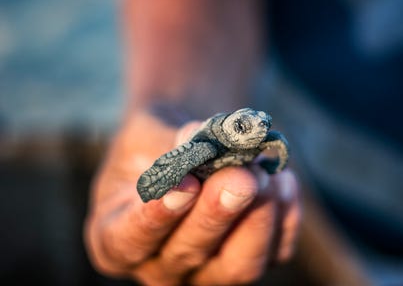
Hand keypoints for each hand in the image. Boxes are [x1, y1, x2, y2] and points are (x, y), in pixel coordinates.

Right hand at [84, 110, 300, 284]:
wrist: (184, 148)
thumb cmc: (154, 144)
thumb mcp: (145, 133)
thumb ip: (168, 142)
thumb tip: (201, 140)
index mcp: (116, 238)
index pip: (130, 240)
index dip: (158, 215)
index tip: (185, 184)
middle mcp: (162, 264)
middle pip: (190, 253)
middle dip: (218, 213)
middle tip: (240, 175)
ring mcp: (209, 270)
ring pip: (239, 266)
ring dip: (256, 219)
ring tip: (263, 172)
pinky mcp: (249, 259)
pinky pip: (275, 251)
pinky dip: (285, 216)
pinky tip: (282, 179)